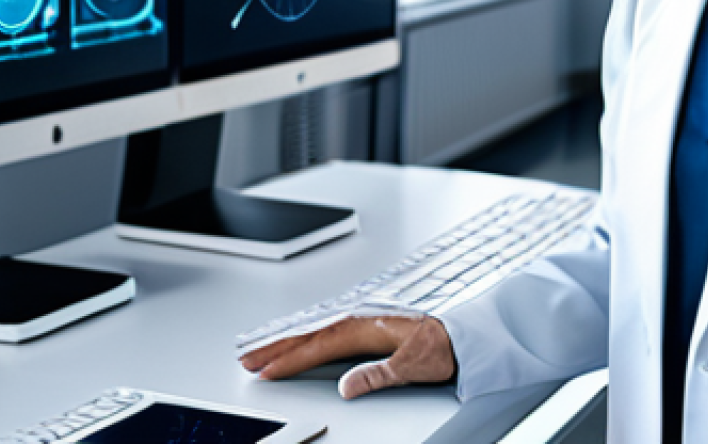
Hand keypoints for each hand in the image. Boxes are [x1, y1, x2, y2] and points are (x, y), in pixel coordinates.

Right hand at [239, 314, 456, 399]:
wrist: (460, 337)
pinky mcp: (365, 330)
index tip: (267, 371)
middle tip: (247, 359)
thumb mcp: (412, 365)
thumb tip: (347, 387)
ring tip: (259, 352)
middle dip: (277, 347)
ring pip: (314, 331)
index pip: (320, 346)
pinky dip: (305, 338)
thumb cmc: (440, 347)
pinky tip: (295, 346)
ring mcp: (361, 323)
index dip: (291, 359)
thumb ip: (378, 375)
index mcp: (367, 327)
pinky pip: (325, 333)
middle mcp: (360, 320)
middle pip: (310, 334)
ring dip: (287, 341)